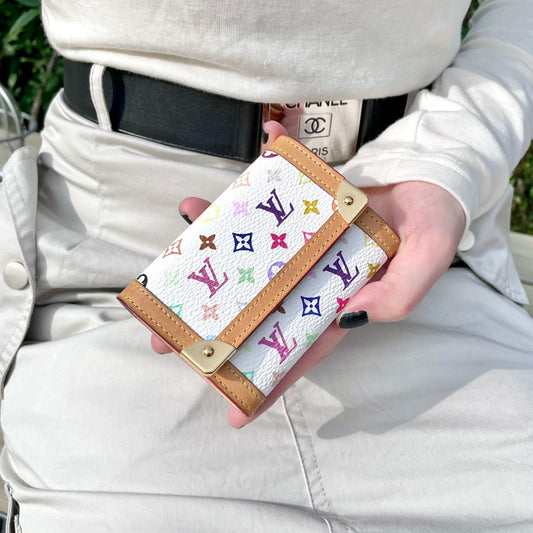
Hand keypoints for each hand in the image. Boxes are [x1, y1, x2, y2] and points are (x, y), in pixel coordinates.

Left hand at [152, 122, 465, 427]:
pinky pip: (261, 210)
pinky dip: (238, 201)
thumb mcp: (423, 266)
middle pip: (260, 310)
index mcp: (341, 301)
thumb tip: (348, 314)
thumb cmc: (433, 225)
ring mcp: (300, 246)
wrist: (428, 177)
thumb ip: (393, 297)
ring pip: (250, 262)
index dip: (272, 380)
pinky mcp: (297, 211)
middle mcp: (312, 278)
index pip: (300, 348)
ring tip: (171, 271)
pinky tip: (202, 206)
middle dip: (217, 328)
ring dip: (211, 266)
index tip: (235, 407)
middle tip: (168, 342)